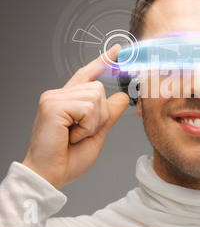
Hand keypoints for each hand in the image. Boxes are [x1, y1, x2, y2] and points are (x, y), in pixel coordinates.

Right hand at [22, 45, 129, 188]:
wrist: (51, 176)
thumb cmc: (68, 158)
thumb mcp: (96, 133)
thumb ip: (109, 114)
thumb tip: (123, 96)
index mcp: (68, 100)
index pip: (87, 74)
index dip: (103, 62)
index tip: (117, 50)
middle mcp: (59, 94)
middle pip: (98, 88)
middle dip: (100, 115)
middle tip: (84, 132)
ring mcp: (54, 98)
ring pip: (95, 96)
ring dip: (94, 122)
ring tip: (76, 135)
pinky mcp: (53, 105)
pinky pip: (88, 107)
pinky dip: (87, 126)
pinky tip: (72, 135)